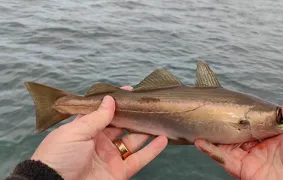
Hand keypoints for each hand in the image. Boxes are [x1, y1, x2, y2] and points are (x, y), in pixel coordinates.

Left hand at [31, 86, 167, 179]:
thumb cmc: (59, 156)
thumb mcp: (74, 132)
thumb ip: (96, 117)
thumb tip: (110, 99)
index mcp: (86, 130)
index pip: (104, 113)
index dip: (116, 102)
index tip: (129, 92)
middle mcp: (100, 142)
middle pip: (122, 126)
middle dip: (134, 115)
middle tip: (148, 104)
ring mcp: (111, 157)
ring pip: (133, 141)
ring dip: (146, 131)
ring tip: (159, 118)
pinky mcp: (120, 172)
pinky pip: (139, 159)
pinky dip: (152, 150)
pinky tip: (163, 139)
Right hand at [195, 96, 282, 179]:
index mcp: (274, 141)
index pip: (253, 128)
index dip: (241, 119)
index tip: (229, 108)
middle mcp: (260, 151)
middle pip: (237, 138)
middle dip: (223, 128)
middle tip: (210, 115)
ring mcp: (251, 162)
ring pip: (227, 148)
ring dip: (212, 139)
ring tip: (199, 126)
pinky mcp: (244, 172)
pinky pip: (225, 160)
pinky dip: (211, 152)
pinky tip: (200, 142)